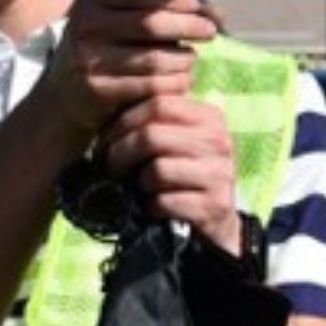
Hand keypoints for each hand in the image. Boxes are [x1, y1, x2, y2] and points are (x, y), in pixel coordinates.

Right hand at [36, 0, 218, 151]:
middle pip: (152, 23)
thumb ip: (165, 10)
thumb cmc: (108, 48)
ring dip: (184, 59)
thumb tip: (218, 13)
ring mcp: (89, 59)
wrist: (65, 94)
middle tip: (210, 31)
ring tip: (191, 59)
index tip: (200, 7)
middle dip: (188, 26)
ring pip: (155, 58)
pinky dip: (174, 83)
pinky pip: (151, 86)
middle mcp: (85, 24)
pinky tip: (181, 80)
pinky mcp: (98, 90)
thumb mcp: (124, 19)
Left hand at [99, 92, 241, 253]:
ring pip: (157, 169)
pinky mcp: (214, 206)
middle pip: (152, 136)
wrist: (216, 220)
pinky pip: (164, 201)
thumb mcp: (177, 141)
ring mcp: (220, 174)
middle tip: (110, 168)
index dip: (123, 122)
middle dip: (120, 153)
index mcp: (210, 118)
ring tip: (138, 188)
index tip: (105, 141)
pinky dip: (150, 206)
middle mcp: (220, 142)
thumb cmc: (184, 174)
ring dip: (137, 182)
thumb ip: (153, 122)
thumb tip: (108, 112)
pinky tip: (152, 207)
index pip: (158, 104)